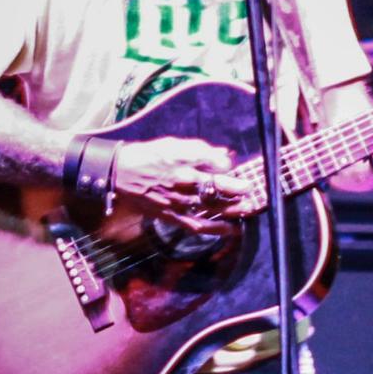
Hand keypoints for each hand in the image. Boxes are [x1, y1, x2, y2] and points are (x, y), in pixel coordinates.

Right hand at [113, 137, 249, 232]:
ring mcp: (178, 200)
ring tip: (248, 207)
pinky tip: (231, 229)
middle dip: (239, 188)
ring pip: (212, 207)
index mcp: (185, 160)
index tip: (234, 167)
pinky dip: (216, 229)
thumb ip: (201, 149)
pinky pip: (197, 225)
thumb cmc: (149, 155)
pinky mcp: (172, 215)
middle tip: (251, 189)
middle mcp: (184, 181)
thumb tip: (224, 155)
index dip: (229, 166)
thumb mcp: (174, 144)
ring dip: (233, 209)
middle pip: (218, 187)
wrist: (120, 174)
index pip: (217, 164)